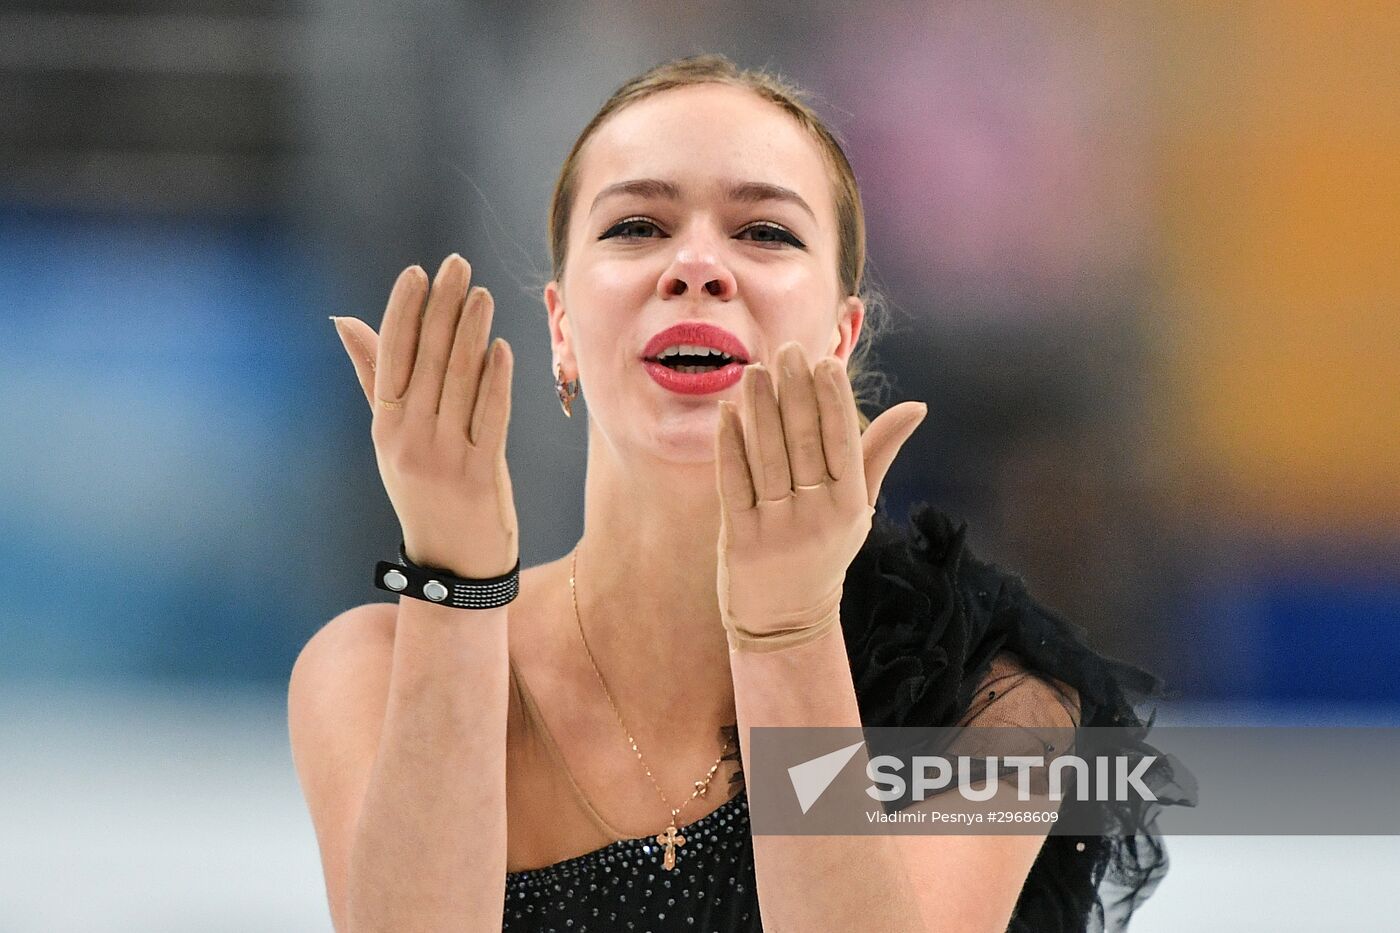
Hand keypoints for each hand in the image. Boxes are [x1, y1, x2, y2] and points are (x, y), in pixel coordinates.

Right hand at [332, 254, 517, 577]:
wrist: (454, 564)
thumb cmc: (425, 489)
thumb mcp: (392, 437)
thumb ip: (375, 377)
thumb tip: (343, 320)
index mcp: (385, 427)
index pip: (392, 357)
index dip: (404, 312)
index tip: (418, 271)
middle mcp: (409, 440)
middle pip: (428, 361)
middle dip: (443, 308)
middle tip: (458, 265)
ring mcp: (444, 458)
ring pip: (459, 383)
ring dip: (471, 334)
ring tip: (482, 294)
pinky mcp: (479, 475)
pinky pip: (489, 420)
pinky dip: (496, 382)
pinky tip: (502, 349)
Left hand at [714, 340, 926, 648]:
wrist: (787, 619)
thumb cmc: (824, 550)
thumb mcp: (858, 508)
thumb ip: (879, 453)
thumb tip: (916, 406)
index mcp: (851, 505)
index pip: (844, 442)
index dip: (834, 400)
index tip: (825, 360)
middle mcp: (818, 517)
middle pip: (805, 443)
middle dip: (795, 392)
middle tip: (787, 349)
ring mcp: (778, 529)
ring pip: (768, 457)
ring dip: (761, 409)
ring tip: (755, 369)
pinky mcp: (741, 540)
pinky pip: (734, 482)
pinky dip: (730, 445)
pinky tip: (728, 412)